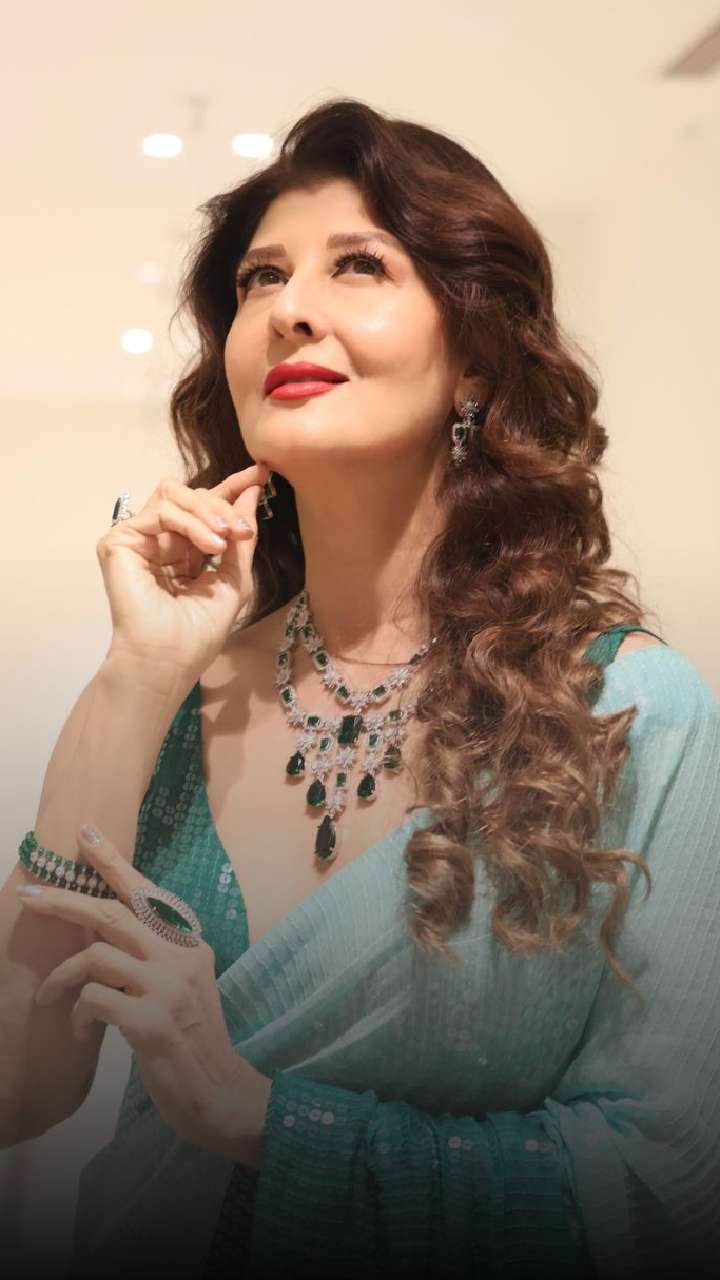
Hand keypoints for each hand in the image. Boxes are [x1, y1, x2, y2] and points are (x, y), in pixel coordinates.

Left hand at [16, 825, 270, 1164]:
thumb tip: (100, 928)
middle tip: (30, 895)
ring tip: (49, 997)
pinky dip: (77, 1013)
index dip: (113, 862)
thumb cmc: (192, 1042)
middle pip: (114, 913)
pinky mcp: (151, 1022)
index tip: (84, 834)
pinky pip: (94, 1000)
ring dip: (61, 976)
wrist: (219, 1093)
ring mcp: (168, 988)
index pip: (147, 894)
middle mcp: (182, 958)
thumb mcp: (180, 988)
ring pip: (96, 956)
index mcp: (190, 945)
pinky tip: (82, 1030)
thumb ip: (151, 958)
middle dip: (65, 900)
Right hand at [98, 462, 271, 689]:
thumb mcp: (234, 580)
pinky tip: (209, 545)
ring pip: (175, 494)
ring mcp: (139, 539)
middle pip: (193, 496)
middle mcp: (161, 541)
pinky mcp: (120, 540)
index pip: (207, 508)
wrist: (167, 660)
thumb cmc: (198, 633)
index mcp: (186, 551)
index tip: (263, 472)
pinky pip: (161, 510)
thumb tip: (253, 492)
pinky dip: (190, 522)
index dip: (233, 487)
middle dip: (225, 505)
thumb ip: (241, 539)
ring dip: (208, 512)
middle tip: (242, 531)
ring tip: (224, 541)